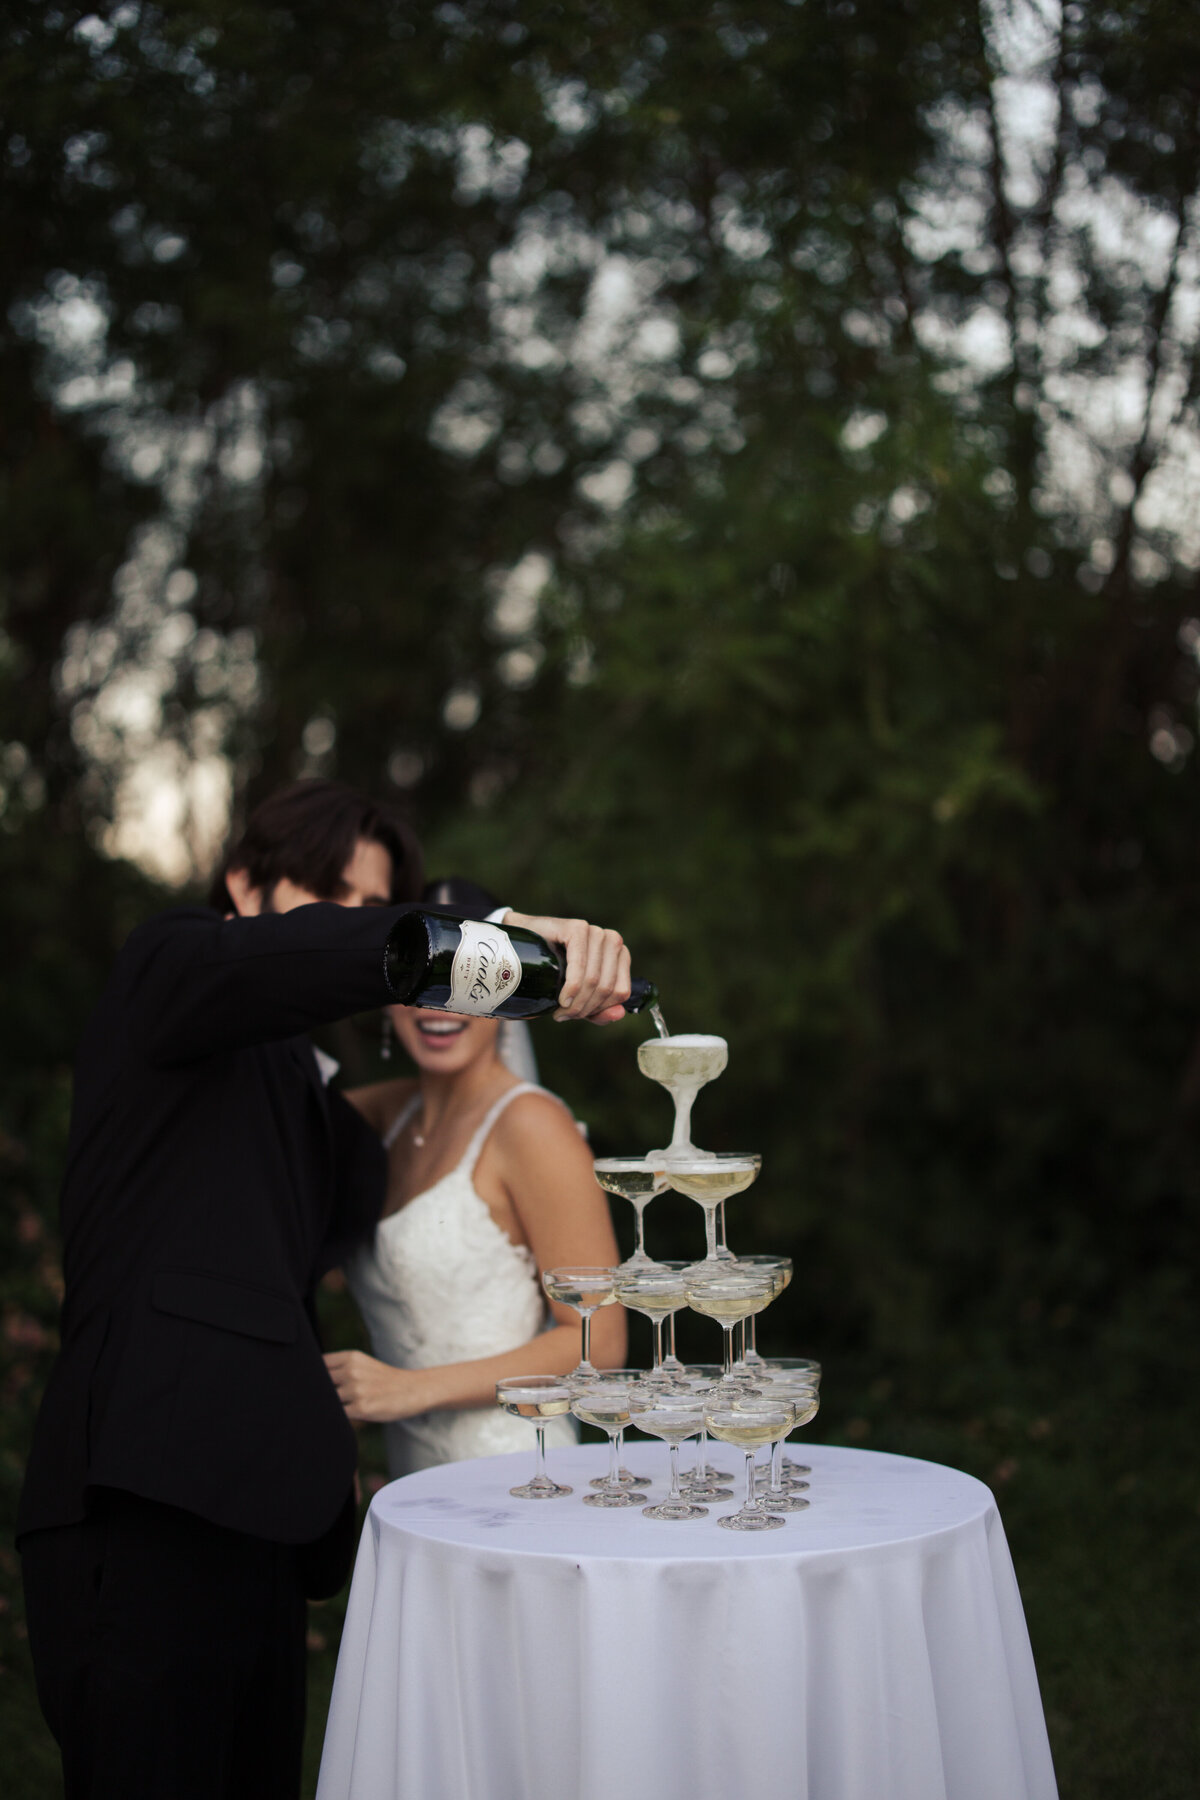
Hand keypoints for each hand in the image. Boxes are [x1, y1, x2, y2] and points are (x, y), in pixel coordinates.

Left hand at [323, 1350, 426, 1421]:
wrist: (413, 1390)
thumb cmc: (384, 1380)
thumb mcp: (363, 1364)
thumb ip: (340, 1369)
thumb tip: (313, 1382)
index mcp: (351, 1358)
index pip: (319, 1364)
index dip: (313, 1375)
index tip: (314, 1382)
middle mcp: (352, 1371)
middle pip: (320, 1384)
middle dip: (320, 1392)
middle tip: (327, 1397)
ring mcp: (356, 1390)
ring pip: (329, 1401)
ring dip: (332, 1406)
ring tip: (343, 1407)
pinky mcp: (361, 1408)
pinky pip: (340, 1415)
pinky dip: (341, 1417)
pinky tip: (349, 1415)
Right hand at [503, 913, 631, 1022]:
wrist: (520, 945)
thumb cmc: (553, 970)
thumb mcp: (579, 996)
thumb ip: (601, 1009)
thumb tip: (619, 1015)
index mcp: (620, 954)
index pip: (621, 992)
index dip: (599, 1010)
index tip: (578, 1016)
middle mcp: (612, 940)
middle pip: (606, 988)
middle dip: (584, 1009)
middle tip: (563, 1015)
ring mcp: (596, 932)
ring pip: (594, 980)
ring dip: (576, 1003)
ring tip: (560, 1010)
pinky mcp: (577, 928)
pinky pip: (579, 966)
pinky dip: (571, 987)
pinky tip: (562, 999)